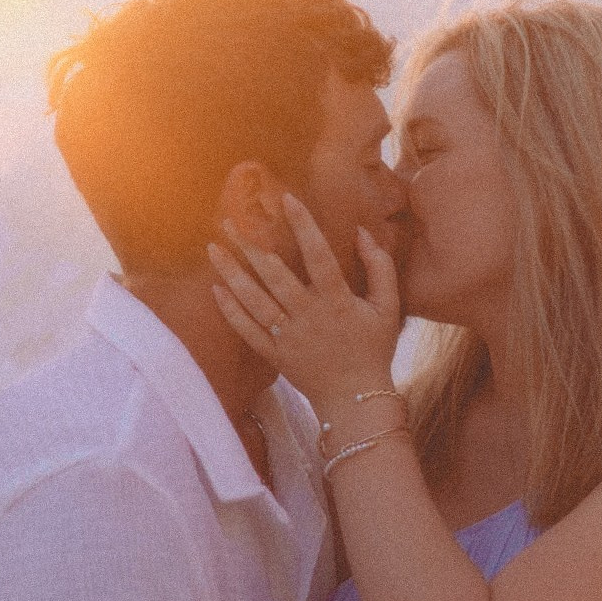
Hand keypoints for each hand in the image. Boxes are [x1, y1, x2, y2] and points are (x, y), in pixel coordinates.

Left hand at [209, 193, 401, 406]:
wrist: (356, 400)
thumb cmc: (374, 349)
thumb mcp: (388, 306)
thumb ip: (379, 266)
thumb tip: (361, 231)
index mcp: (338, 301)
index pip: (318, 255)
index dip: (303, 226)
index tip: (286, 199)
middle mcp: (309, 316)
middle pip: (275, 274)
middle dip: (251, 244)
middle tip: (231, 218)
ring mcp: (288, 337)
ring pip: (254, 300)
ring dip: (232, 272)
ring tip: (213, 247)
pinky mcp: (274, 355)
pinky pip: (247, 331)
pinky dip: (230, 311)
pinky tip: (216, 289)